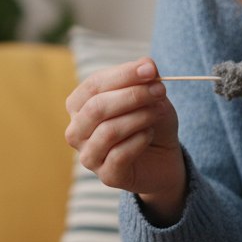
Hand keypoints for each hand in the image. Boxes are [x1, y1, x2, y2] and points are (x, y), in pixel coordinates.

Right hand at [65, 58, 185, 222]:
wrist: (164, 157)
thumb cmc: (150, 121)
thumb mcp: (150, 95)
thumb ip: (145, 79)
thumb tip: (147, 65)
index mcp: (80, 105)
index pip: (94, 85)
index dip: (122, 75)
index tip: (151, 70)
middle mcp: (77, 131)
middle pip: (97, 108)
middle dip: (132, 96)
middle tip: (160, 90)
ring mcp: (88, 156)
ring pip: (108, 131)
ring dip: (139, 117)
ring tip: (159, 111)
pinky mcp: (106, 176)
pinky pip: (119, 155)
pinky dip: (139, 140)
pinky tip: (150, 134)